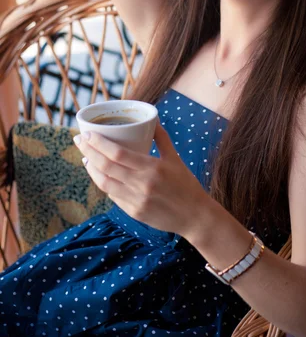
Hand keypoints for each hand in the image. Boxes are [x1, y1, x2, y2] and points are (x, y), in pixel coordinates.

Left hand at [73, 122, 210, 236]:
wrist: (194, 216)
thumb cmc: (186, 184)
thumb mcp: (175, 158)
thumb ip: (162, 138)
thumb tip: (152, 120)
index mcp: (152, 168)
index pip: (117, 153)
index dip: (98, 143)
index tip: (87, 134)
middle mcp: (141, 184)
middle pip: (105, 166)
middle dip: (88, 151)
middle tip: (79, 140)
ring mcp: (135, 200)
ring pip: (104, 183)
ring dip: (91, 169)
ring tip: (86, 157)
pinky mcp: (133, 212)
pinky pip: (113, 196)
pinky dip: (104, 183)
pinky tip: (100, 175)